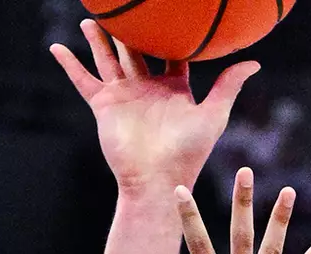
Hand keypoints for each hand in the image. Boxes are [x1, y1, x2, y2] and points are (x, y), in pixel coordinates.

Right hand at [51, 21, 257, 193]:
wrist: (157, 179)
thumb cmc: (189, 152)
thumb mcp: (213, 114)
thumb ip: (228, 86)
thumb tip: (254, 61)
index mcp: (174, 88)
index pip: (172, 53)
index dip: (172, 33)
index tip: (169, 11)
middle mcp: (148, 88)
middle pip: (137, 50)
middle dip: (132, 30)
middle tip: (128, 9)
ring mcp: (125, 95)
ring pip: (109, 59)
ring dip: (99, 40)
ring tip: (92, 19)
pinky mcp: (105, 105)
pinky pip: (84, 80)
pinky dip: (70, 65)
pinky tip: (56, 49)